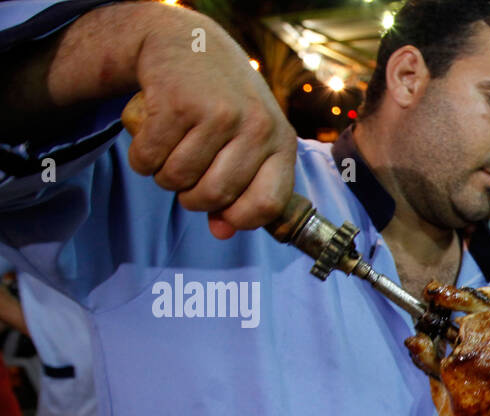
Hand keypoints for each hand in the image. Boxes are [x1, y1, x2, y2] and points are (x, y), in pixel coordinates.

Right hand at [127, 5, 296, 238]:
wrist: (191, 44)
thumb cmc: (223, 105)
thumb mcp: (247, 142)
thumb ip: (240, 190)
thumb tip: (221, 233)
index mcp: (281, 142)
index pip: (267, 204)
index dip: (239, 218)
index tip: (223, 213)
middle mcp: (256, 127)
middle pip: (215, 196)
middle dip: (191, 198)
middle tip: (187, 178)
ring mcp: (218, 113)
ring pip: (178, 179)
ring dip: (164, 176)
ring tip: (171, 152)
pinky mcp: (177, 102)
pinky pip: (149, 158)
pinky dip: (142, 158)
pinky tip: (151, 136)